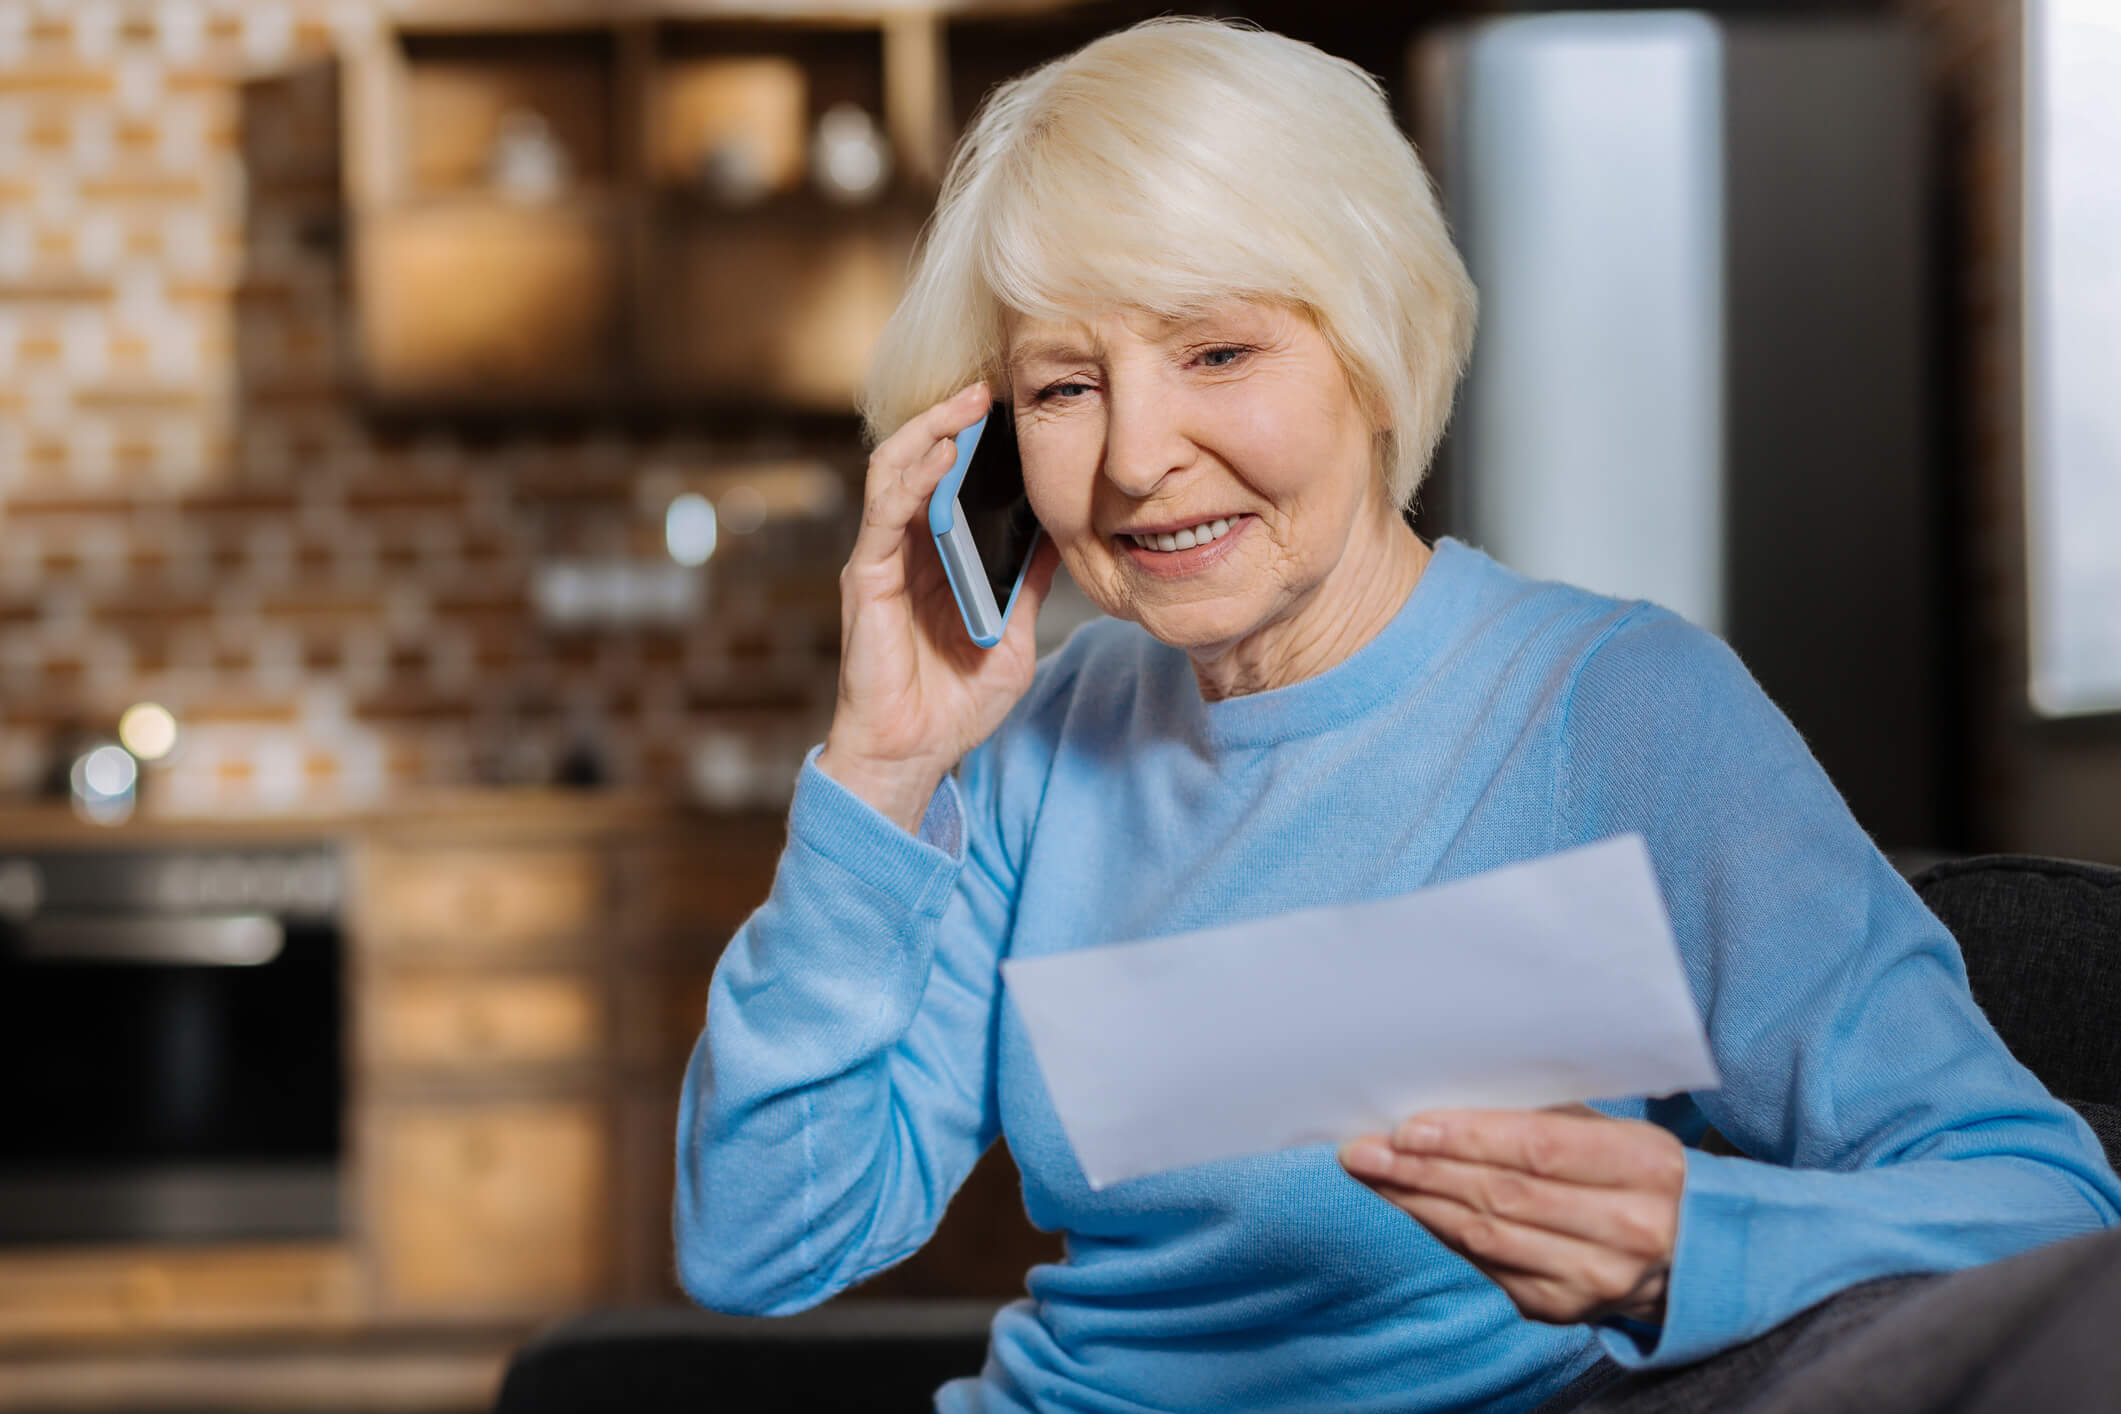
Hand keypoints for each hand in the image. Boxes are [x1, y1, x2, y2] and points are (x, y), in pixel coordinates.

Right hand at [818, 381, 1062, 831]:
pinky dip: (913, 476)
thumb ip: (1032, 584)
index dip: (977, 440)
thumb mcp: (1015, 635)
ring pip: (895, 471)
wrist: (914, 754)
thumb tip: (1068, 535)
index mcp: (937, 556)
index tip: (1017, 406)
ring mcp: (881, 559)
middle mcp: (904, 548)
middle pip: (920, 461)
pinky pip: (885, 513)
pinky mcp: (866, 577)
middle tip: (994, 386)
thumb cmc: (955, 701)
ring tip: (969, 403)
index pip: (950, 480)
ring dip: (931, 431)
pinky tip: (941, 452)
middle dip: (954, 417)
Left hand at [1338, 1105, 1684, 1326]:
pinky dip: (1440, 1229)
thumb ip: (1545, 1113)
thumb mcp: (1614, 1128)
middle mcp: (1626, 1229)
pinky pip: (1486, 1265)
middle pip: (1503, 1195)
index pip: (1539, 1150)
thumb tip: (1450, 1093)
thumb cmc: (1633, 1170)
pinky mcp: (1564, 1309)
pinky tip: (1409, 1203)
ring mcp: (1594, 1278)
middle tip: (1364, 1148)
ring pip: (1487, 1235)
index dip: (1468, 1138)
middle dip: (1422, 1170)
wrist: (1691, 1253)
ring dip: (1417, 1201)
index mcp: (1644, 1166)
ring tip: (1371, 1171)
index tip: (1407, 1126)